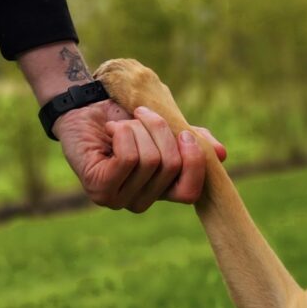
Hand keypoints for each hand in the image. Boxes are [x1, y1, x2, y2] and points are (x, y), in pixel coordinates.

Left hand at [54, 101, 226, 212]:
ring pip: (149, 160)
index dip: (194, 162)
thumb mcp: (166, 126)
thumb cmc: (126, 116)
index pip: (190, 193)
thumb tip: (221, 155)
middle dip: (158, 129)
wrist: (86, 106)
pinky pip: (127, 158)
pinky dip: (123, 133)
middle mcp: (141, 201)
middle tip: (140, 116)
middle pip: (170, 165)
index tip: (184, 133)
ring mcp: (118, 199)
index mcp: (161, 190)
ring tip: (121, 125)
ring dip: (137, 128)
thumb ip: (192, 138)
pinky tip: (111, 130)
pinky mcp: (99, 188)